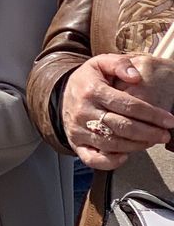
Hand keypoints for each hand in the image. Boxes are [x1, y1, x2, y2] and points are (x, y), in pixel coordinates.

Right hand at [63, 54, 173, 169]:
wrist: (61, 94)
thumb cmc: (88, 81)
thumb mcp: (100, 63)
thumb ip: (120, 64)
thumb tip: (135, 77)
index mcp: (91, 90)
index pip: (127, 105)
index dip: (152, 114)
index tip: (169, 119)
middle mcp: (83, 111)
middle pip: (122, 127)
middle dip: (149, 132)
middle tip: (164, 133)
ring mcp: (78, 129)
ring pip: (112, 143)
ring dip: (137, 145)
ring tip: (152, 141)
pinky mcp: (76, 143)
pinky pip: (93, 159)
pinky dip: (110, 162)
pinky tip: (125, 156)